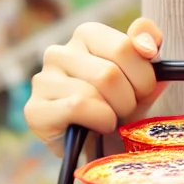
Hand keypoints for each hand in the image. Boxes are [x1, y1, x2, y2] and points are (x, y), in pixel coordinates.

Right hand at [26, 17, 166, 155]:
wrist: (104, 149)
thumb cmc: (122, 106)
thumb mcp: (144, 75)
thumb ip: (150, 48)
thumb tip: (147, 44)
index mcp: (86, 35)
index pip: (123, 46)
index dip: (143, 75)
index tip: (143, 89)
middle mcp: (58, 52)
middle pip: (108, 73)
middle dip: (129, 100)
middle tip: (124, 110)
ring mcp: (42, 80)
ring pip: (92, 91)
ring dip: (114, 114)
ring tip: (110, 120)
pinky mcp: (34, 110)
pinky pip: (77, 107)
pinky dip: (98, 121)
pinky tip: (96, 127)